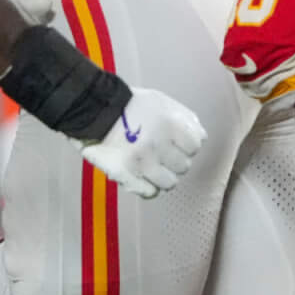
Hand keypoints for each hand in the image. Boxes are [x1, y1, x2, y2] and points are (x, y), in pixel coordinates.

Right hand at [80, 87, 205, 198]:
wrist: (92, 110)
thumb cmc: (130, 105)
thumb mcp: (162, 102)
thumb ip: (185, 119)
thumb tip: (201, 137)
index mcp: (170, 125)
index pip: (195, 146)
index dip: (186, 145)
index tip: (176, 143)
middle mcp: (159, 145)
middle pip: (184, 166)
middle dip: (175, 161)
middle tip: (161, 155)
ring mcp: (143, 163)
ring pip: (170, 183)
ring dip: (163, 176)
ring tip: (153, 168)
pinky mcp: (126, 176)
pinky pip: (150, 193)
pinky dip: (149, 188)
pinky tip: (143, 178)